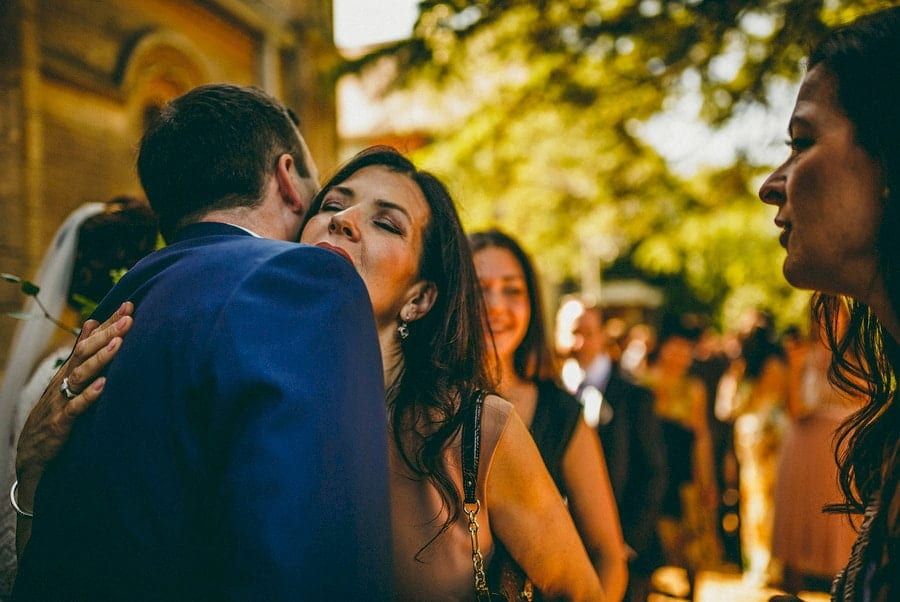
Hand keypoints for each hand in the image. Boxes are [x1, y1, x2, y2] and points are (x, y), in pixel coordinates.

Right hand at [15, 302, 133, 482]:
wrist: (32, 449)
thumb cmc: (57, 409)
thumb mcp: (68, 378)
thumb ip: (82, 352)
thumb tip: (94, 322)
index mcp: (70, 368)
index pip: (90, 340)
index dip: (109, 323)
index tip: (129, 305)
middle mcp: (65, 379)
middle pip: (85, 352)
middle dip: (108, 334)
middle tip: (129, 318)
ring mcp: (62, 399)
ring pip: (80, 375)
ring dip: (100, 358)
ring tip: (119, 343)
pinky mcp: (62, 422)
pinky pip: (75, 407)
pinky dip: (89, 396)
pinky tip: (104, 385)